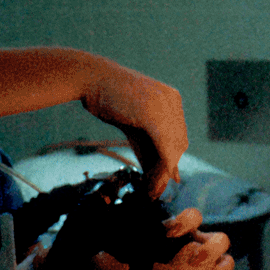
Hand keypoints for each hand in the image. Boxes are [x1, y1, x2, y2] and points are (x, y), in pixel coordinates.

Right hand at [81, 62, 186, 198]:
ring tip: (152, 191)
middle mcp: (173, 101)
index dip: (171, 160)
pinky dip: (161, 168)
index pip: (179, 137)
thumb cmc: (108, 100)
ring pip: (173, 149)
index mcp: (172, 99)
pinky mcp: (152, 115)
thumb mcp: (135, 123)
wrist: (90, 79)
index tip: (161, 180)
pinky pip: (164, 148)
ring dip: (163, 174)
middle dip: (168, 169)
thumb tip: (169, 174)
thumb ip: (151, 145)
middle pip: (179, 144)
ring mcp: (164, 106)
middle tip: (155, 190)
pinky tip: (153, 183)